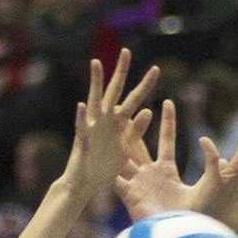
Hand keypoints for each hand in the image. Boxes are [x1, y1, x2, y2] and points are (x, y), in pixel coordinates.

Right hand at [55, 47, 157, 208]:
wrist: (84, 186)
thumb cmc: (105, 169)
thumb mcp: (127, 150)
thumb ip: (137, 131)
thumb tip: (148, 110)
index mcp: (119, 123)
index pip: (134, 99)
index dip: (145, 85)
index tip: (156, 69)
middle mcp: (106, 120)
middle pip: (116, 92)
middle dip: (121, 72)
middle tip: (127, 51)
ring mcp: (93, 129)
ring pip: (95, 102)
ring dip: (95, 83)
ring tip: (96, 63)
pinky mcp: (82, 143)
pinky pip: (81, 129)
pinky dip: (80, 118)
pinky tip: (81, 106)